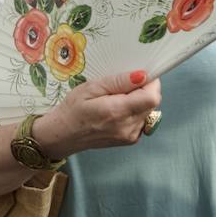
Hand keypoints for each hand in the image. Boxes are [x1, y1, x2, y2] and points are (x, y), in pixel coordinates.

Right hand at [36, 70, 161, 156]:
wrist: (63, 135)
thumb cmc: (72, 109)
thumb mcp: (91, 88)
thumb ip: (118, 81)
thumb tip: (142, 75)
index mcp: (117, 111)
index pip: (152, 97)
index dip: (151, 83)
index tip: (139, 76)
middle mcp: (127, 127)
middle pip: (152, 103)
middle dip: (143, 90)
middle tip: (121, 87)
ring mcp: (130, 136)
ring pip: (148, 111)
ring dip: (138, 102)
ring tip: (116, 100)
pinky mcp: (129, 140)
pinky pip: (142, 120)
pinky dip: (135, 112)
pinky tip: (117, 111)